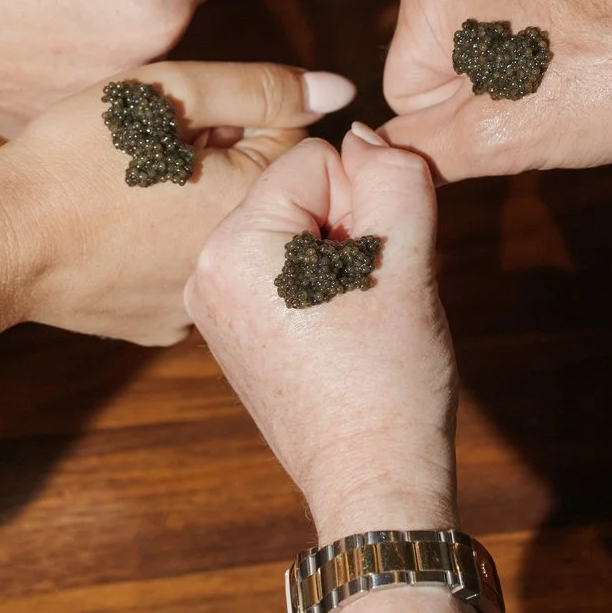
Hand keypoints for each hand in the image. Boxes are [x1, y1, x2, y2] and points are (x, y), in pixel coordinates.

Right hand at [0, 60, 357, 344]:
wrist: (0, 239)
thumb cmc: (79, 154)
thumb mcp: (172, 92)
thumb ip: (262, 87)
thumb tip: (339, 90)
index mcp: (256, 201)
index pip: (295, 142)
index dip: (241, 115)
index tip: (188, 120)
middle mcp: (243, 265)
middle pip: (260, 193)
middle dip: (224, 162)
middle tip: (157, 150)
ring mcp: (201, 304)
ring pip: (220, 233)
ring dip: (195, 206)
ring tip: (134, 190)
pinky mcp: (160, 326)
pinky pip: (183, 273)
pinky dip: (164, 248)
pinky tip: (120, 232)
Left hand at [186, 127, 457, 536]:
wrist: (374, 480)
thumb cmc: (388, 379)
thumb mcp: (406, 260)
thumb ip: (394, 173)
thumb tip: (364, 131)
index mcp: (233, 245)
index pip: (316, 157)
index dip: (367, 202)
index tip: (374, 269)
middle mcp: (205, 267)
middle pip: (301, 190)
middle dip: (349, 227)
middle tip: (366, 298)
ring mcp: (212, 300)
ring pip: (297, 226)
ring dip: (338, 255)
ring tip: (353, 318)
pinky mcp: (230, 325)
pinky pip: (283, 264)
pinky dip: (320, 282)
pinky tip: (338, 332)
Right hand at [382, 0, 611, 180]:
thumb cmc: (610, 77)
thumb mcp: (502, 137)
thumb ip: (422, 148)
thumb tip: (370, 150)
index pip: (406, 91)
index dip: (463, 124)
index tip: (524, 110)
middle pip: (444, 62)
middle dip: (492, 94)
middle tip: (556, 94)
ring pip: (488, 43)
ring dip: (525, 72)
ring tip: (581, 73)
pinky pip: (528, 15)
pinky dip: (556, 41)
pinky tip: (596, 52)